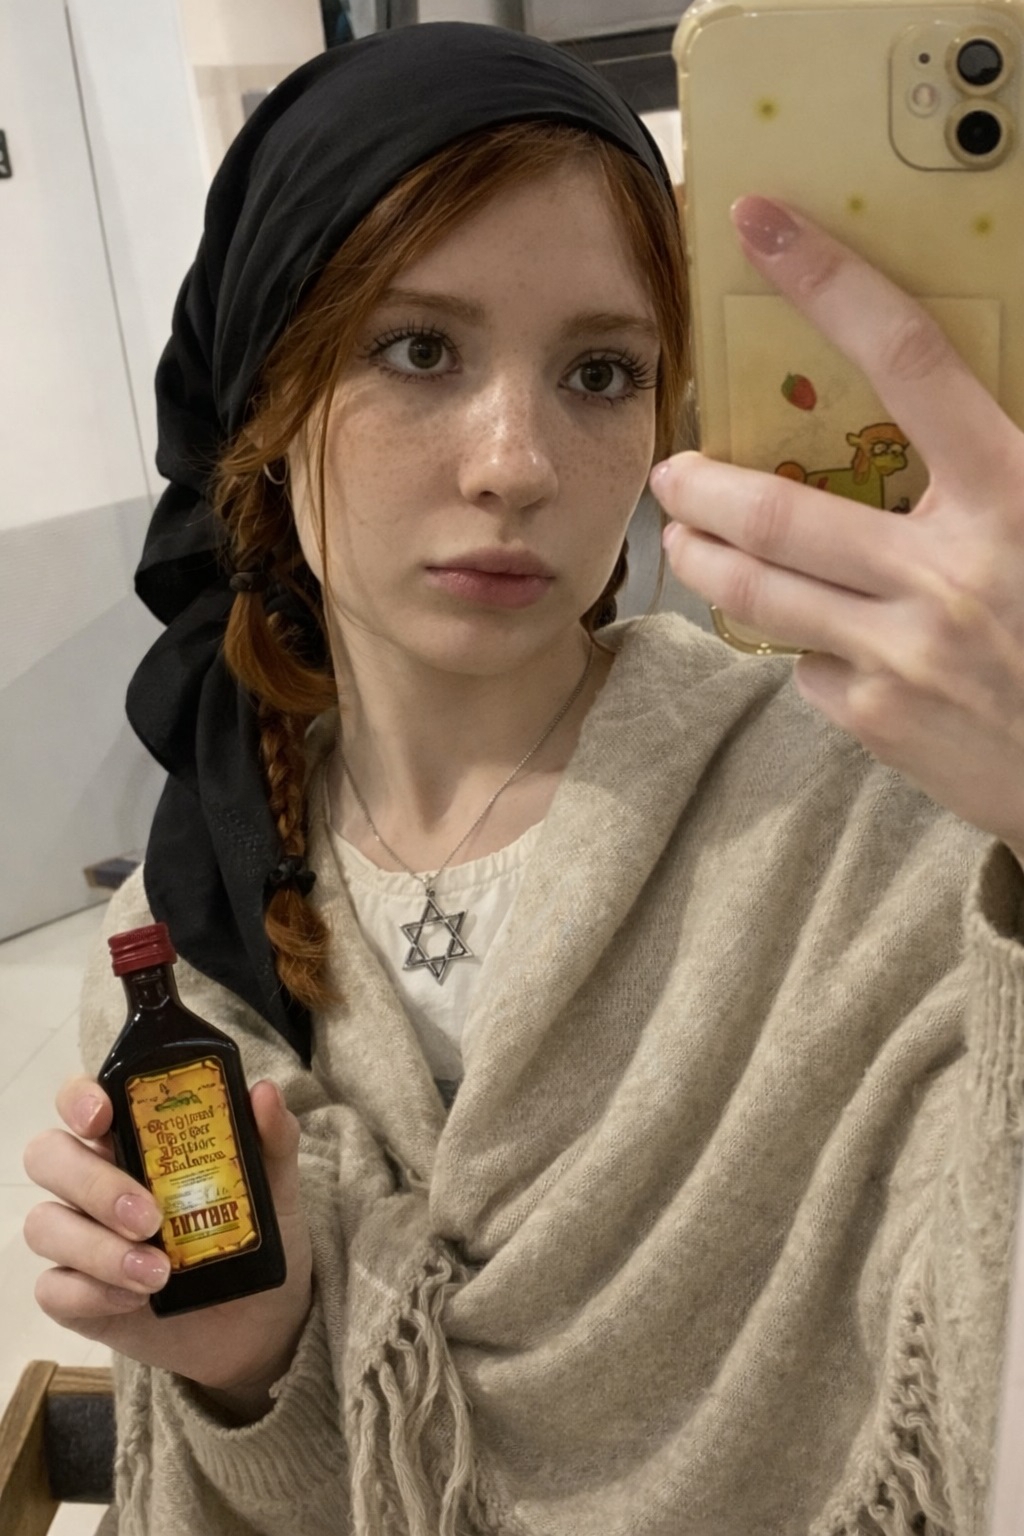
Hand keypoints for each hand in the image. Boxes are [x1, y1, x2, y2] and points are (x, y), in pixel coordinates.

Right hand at [22, 1076, 312, 1410]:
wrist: (258, 1318)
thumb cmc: (252, 1233)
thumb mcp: (274, 1184)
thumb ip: (271, 1137)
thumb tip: (264, 1093)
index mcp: (132, 1138)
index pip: (82, 1101)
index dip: (79, 1100)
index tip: (102, 1118)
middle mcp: (94, 1180)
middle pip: (49, 1157)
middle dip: (93, 1183)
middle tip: (149, 1216)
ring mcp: (79, 1237)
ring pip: (45, 1225)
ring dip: (98, 1248)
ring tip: (158, 1272)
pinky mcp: (75, 1295)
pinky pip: (54, 1288)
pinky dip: (91, 1292)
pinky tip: (137, 1298)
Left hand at [650, 196, 1023, 862]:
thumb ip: (992, 464)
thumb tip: (921, 414)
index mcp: (1014, 495)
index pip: (910, 361)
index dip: (832, 283)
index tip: (763, 228)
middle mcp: (948, 570)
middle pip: (778, 512)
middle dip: (702, 487)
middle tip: (673, 472)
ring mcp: (903, 651)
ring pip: (758, 593)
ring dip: (703, 560)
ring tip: (684, 541)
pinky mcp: (877, 717)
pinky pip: (805, 663)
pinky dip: (802, 644)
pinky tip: (820, 640)